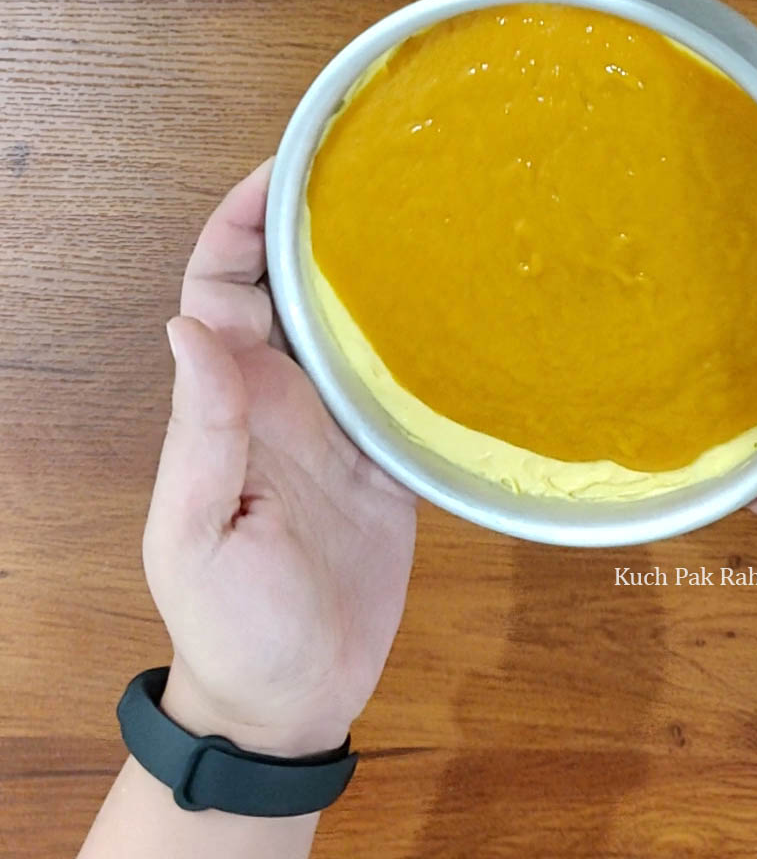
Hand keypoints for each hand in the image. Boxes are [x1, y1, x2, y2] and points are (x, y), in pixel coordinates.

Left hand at [143, 160, 416, 757]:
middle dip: (315, 228)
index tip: (281, 171)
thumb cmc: (233, 622)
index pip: (220, 288)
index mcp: (230, 404)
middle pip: (291, 291)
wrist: (295, 692)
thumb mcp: (198, 531)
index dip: (240, 227)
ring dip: (374, 276)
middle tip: (369, 172)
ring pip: (351, 328)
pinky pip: (404, 387)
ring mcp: (339, 428)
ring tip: (425, 221)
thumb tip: (188, 326)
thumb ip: (201, 431)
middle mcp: (283, 400)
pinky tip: (461, 312)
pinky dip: (425, 346)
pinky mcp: (389, 460)